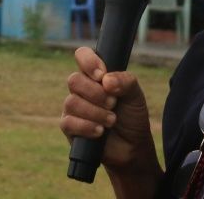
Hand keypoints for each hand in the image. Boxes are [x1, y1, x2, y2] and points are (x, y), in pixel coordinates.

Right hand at [61, 46, 161, 193]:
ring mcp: (73, 107)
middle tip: (113, 103)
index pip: (82, 55)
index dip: (88, 62)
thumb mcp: (135, 96)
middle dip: (96, 94)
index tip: (102, 75)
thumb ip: (125, 82)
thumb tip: (106, 80)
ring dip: (95, 112)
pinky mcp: (69, 127)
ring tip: (111, 121)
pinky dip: (87, 126)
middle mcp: (81, 89)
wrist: (132, 147)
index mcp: (95, 75)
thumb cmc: (132, 117)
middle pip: (74, 80)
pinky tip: (100, 132)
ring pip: (72, 102)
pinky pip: (68, 122)